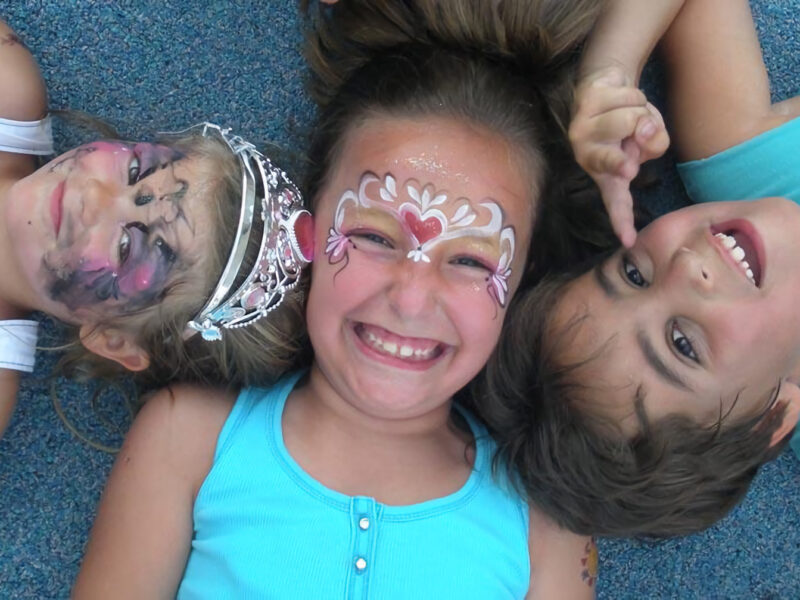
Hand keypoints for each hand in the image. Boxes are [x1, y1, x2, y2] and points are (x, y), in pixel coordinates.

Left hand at [569, 67, 668, 246]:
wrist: (609, 82)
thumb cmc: (630, 119)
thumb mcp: (652, 138)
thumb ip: (654, 142)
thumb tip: (643, 130)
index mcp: (603, 173)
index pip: (615, 200)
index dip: (622, 218)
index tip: (628, 240)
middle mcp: (588, 155)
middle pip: (616, 161)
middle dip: (627, 157)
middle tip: (631, 157)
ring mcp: (583, 129)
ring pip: (631, 121)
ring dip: (644, 113)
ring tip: (632, 112)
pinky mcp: (586, 102)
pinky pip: (630, 98)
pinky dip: (637, 95)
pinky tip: (622, 96)